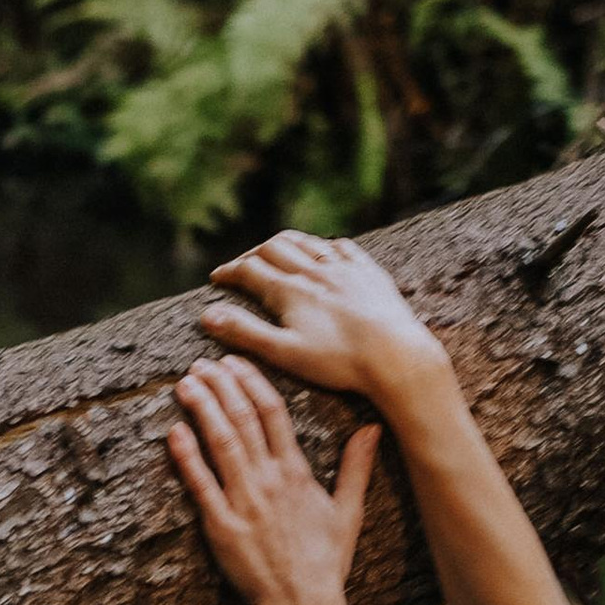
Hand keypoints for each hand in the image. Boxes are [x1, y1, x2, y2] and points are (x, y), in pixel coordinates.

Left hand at [167, 356, 379, 604]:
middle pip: (242, 417)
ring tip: (185, 384)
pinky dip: (186, 455)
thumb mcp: (348, 513)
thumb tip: (372, 428)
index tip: (234, 363)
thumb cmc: (324, 565)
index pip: (272, 411)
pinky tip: (174, 431)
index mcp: (297, 473)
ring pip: (220, 442)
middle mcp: (270, 481)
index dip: (251, 381)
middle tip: (201, 363)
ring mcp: (245, 502)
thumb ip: (356, 467)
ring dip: (202, 408)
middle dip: (220, 385)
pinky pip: (200, 484)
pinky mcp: (222, 527)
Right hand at [199, 231, 452, 419]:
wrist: (396, 356)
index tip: (217, 278)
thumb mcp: (285, 353)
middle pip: (274, 248)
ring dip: (284, 243)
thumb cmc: (339, 362)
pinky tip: (323, 252)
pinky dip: (323, 245)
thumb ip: (246, 333)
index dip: (229, 272)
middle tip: (241, 266)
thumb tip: (208, 316)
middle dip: (252, 255)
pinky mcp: (368, 272)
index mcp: (290, 290)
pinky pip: (341, 247)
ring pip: (306, 243)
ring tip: (274, 250)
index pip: (249, 271)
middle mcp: (314, 270)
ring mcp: (343, 267)